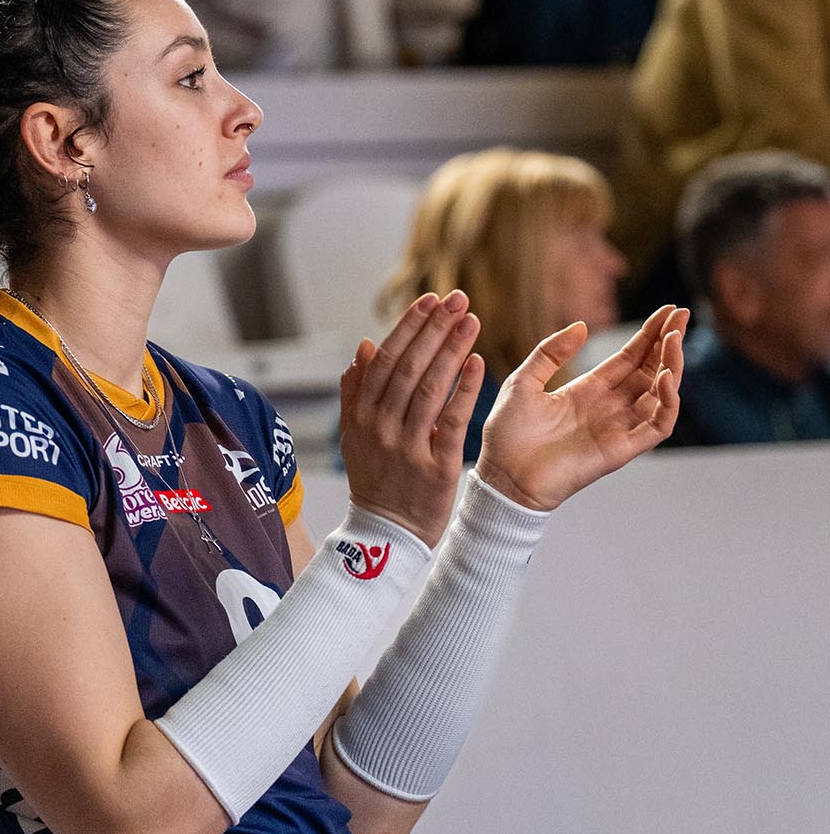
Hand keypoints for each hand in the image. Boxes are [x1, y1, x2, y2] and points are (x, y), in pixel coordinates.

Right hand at [339, 291, 484, 548]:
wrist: (386, 536)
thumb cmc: (375, 480)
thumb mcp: (354, 436)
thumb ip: (355, 391)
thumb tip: (362, 345)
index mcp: (362, 416)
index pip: (385, 360)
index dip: (408, 327)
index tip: (429, 300)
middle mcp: (382, 427)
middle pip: (409, 367)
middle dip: (433, 328)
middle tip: (457, 298)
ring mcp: (408, 447)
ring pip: (430, 388)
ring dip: (451, 349)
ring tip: (470, 319)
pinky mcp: (437, 468)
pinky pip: (452, 421)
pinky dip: (465, 389)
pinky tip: (478, 362)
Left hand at [477, 305, 686, 512]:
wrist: (502, 475)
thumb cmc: (508, 434)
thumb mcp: (524, 381)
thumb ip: (551, 353)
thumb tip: (581, 325)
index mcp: (589, 390)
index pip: (630, 357)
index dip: (649, 335)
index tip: (668, 310)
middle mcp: (610, 407)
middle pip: (650, 370)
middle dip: (668, 342)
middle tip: (682, 314)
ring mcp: (619, 428)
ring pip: (661, 394)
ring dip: (672, 366)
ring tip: (674, 339)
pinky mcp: (622, 449)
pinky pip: (658, 425)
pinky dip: (669, 403)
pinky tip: (666, 377)